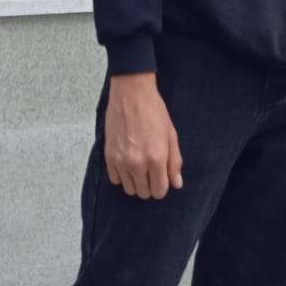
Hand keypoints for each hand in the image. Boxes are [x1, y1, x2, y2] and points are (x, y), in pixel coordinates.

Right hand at [105, 73, 183, 199]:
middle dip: (149, 184)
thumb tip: (176, 184)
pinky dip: (121, 175)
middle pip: (144, 193)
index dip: (162, 185)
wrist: (131, 93)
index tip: (161, 176)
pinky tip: (126, 161)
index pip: (159, 191)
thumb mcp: (171, 134)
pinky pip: (115, 180)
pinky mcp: (109, 156)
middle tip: (150, 169)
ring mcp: (121, 161)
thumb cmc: (154, 111)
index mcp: (156, 158)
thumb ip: (174, 161)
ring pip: (129, 189)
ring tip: (138, 165)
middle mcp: (138, 164)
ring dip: (135, 181)